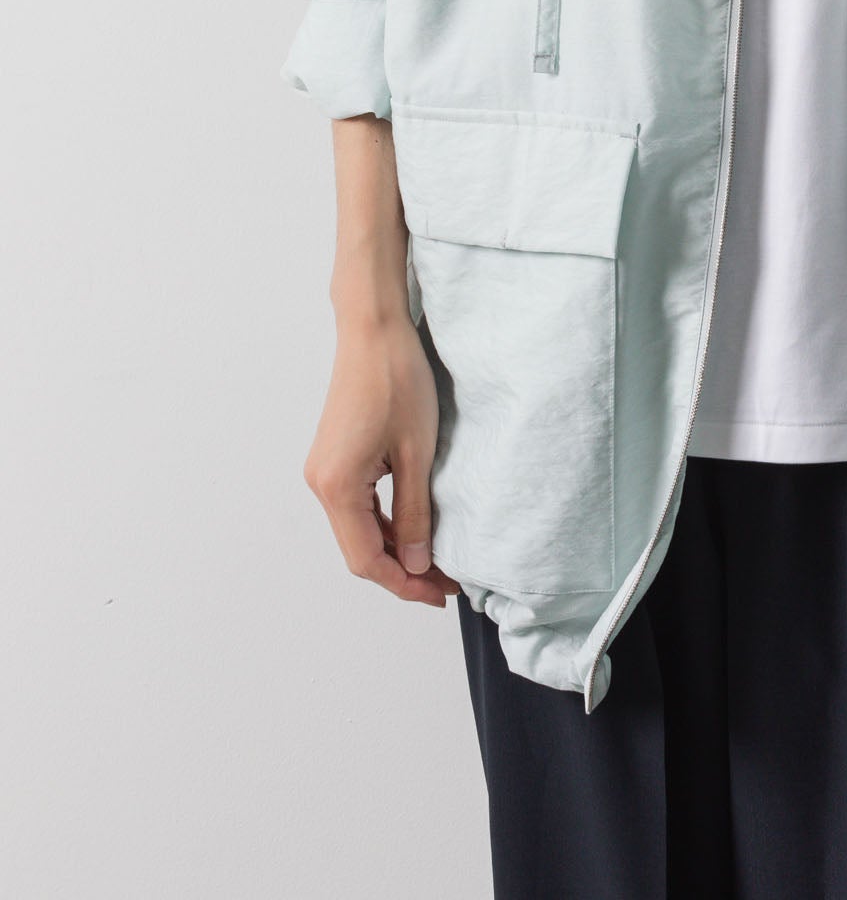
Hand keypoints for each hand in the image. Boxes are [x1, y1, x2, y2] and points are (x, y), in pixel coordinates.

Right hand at [303, 308, 460, 606]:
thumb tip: (418, 563)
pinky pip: (357, 506)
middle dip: (402, 572)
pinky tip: (413, 529)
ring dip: (394, 550)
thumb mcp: (418, 452)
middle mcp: (321, 483)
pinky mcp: (335, 457)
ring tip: (436, 562)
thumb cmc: (397, 380)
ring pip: (358, 530)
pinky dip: (384, 524)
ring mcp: (325, 470)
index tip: (440, 595)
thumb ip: (415, 513)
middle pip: (359, 550)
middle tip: (446, 584)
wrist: (373, 330)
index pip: (368, 560)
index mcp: (337, 486)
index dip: (404, 584)